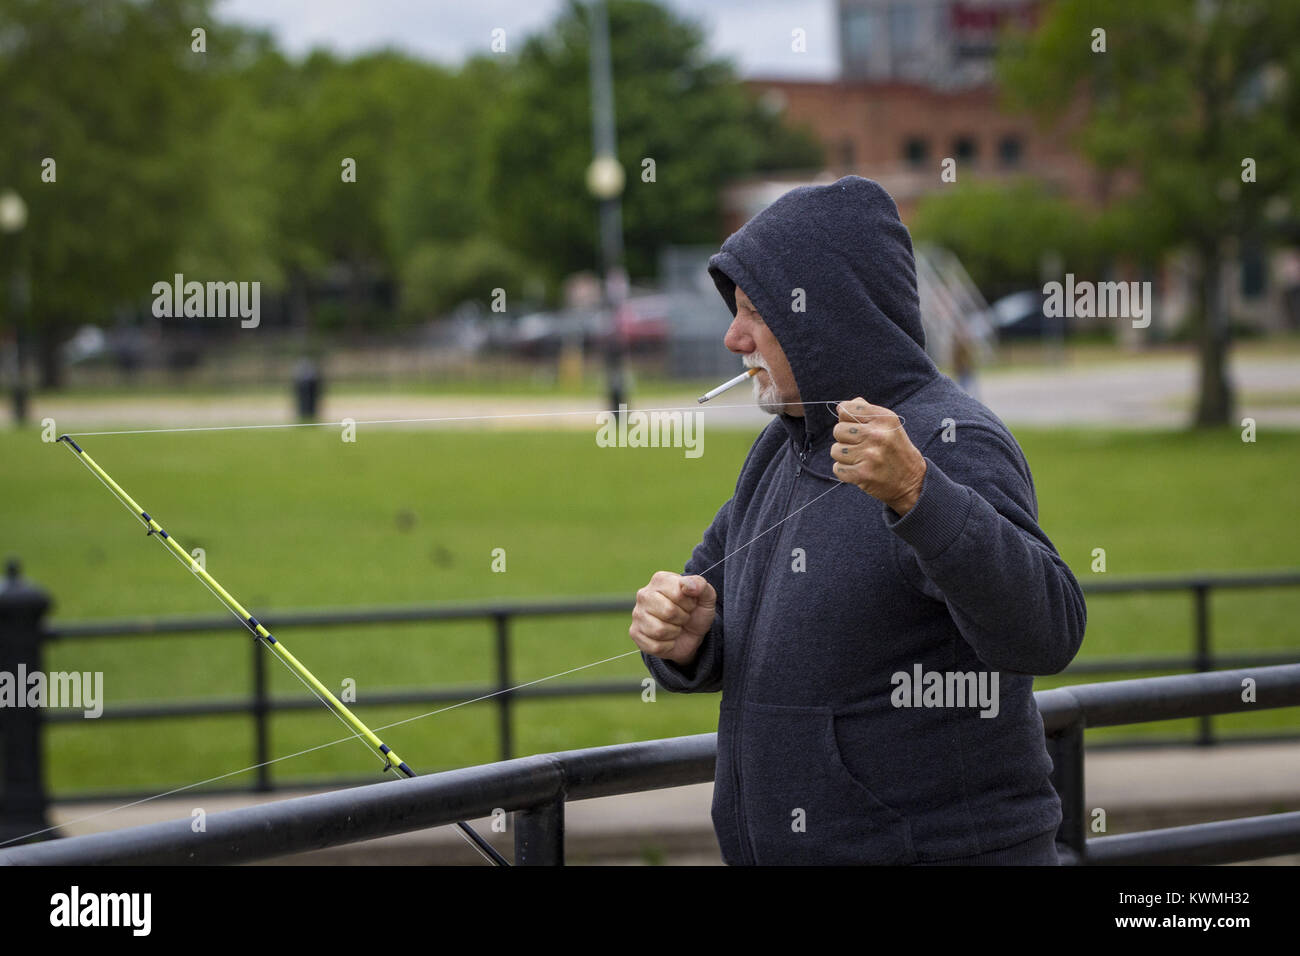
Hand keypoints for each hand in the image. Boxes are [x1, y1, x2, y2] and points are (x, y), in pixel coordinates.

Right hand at [629, 572, 716, 664]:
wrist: (691, 634)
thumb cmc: (696, 611)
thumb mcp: (706, 597)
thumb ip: (700, 585)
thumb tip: (688, 586)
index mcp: (660, 579)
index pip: (678, 594)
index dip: (689, 603)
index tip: (689, 604)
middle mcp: (644, 594)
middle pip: (668, 612)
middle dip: (682, 618)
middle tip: (682, 617)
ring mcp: (637, 613)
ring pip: (659, 630)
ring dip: (674, 632)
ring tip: (675, 626)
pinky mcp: (635, 633)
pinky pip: (655, 645)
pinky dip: (667, 646)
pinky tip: (667, 638)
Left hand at [831, 398, 926, 514]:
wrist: (912, 481)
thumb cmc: (896, 450)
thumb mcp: (889, 425)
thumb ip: (866, 412)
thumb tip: (842, 407)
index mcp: (884, 419)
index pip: (849, 408)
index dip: (845, 417)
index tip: (852, 424)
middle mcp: (877, 435)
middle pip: (838, 430)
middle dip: (844, 438)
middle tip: (859, 445)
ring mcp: (870, 455)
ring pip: (836, 450)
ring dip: (844, 456)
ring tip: (860, 459)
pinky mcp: (863, 474)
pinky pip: (837, 468)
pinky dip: (844, 471)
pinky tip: (859, 470)